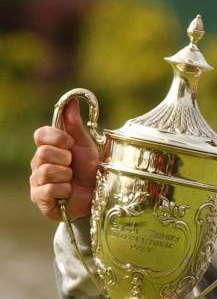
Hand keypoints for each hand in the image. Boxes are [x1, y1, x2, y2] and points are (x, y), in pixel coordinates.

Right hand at [30, 99, 98, 220]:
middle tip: (73, 167)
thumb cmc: (91, 171)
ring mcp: (37, 181)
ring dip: (67, 177)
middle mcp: (38, 163)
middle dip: (66, 160)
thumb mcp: (86, 146)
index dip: (57, 138)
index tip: (71, 144)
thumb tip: (71, 100)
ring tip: (73, 180)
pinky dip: (64, 191)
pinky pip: (48, 190)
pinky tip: (69, 192)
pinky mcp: (39, 198)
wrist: (97, 197)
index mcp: (48, 148)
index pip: (40, 134)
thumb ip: (75, 125)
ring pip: (46, 171)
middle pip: (43, 153)